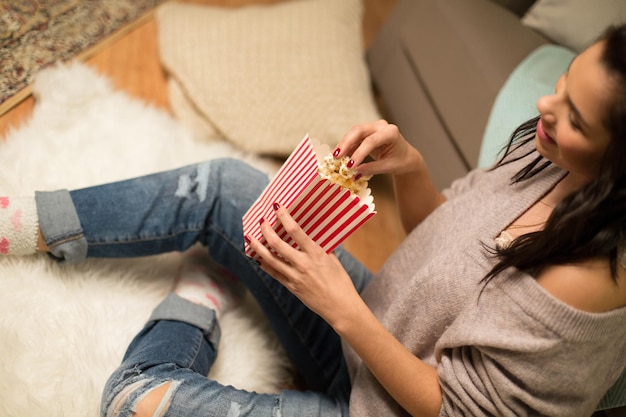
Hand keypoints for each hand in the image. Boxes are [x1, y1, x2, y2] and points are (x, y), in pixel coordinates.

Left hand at [247, 204, 361, 325]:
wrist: (340, 307)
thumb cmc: (341, 282)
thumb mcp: (333, 260)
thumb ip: (322, 248)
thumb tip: (313, 236)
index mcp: (316, 253)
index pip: (295, 231)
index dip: (284, 217)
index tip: (277, 207)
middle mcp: (303, 264)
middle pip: (277, 244)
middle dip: (266, 231)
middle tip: (261, 222)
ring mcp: (295, 276)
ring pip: (270, 259)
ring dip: (258, 247)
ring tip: (250, 238)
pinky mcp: (291, 287)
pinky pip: (273, 273)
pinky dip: (264, 264)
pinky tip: (258, 257)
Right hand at [334, 120, 422, 176]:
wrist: (405, 156)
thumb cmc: (400, 161)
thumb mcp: (388, 167)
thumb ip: (371, 169)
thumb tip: (354, 173)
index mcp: (391, 132)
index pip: (371, 141)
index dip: (359, 153)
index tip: (350, 166)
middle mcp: (380, 126)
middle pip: (359, 131)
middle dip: (346, 143)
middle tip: (336, 156)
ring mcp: (372, 128)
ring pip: (353, 133)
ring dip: (343, 145)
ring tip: (334, 158)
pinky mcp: (366, 133)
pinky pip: (353, 138)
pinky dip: (346, 147)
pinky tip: (340, 157)